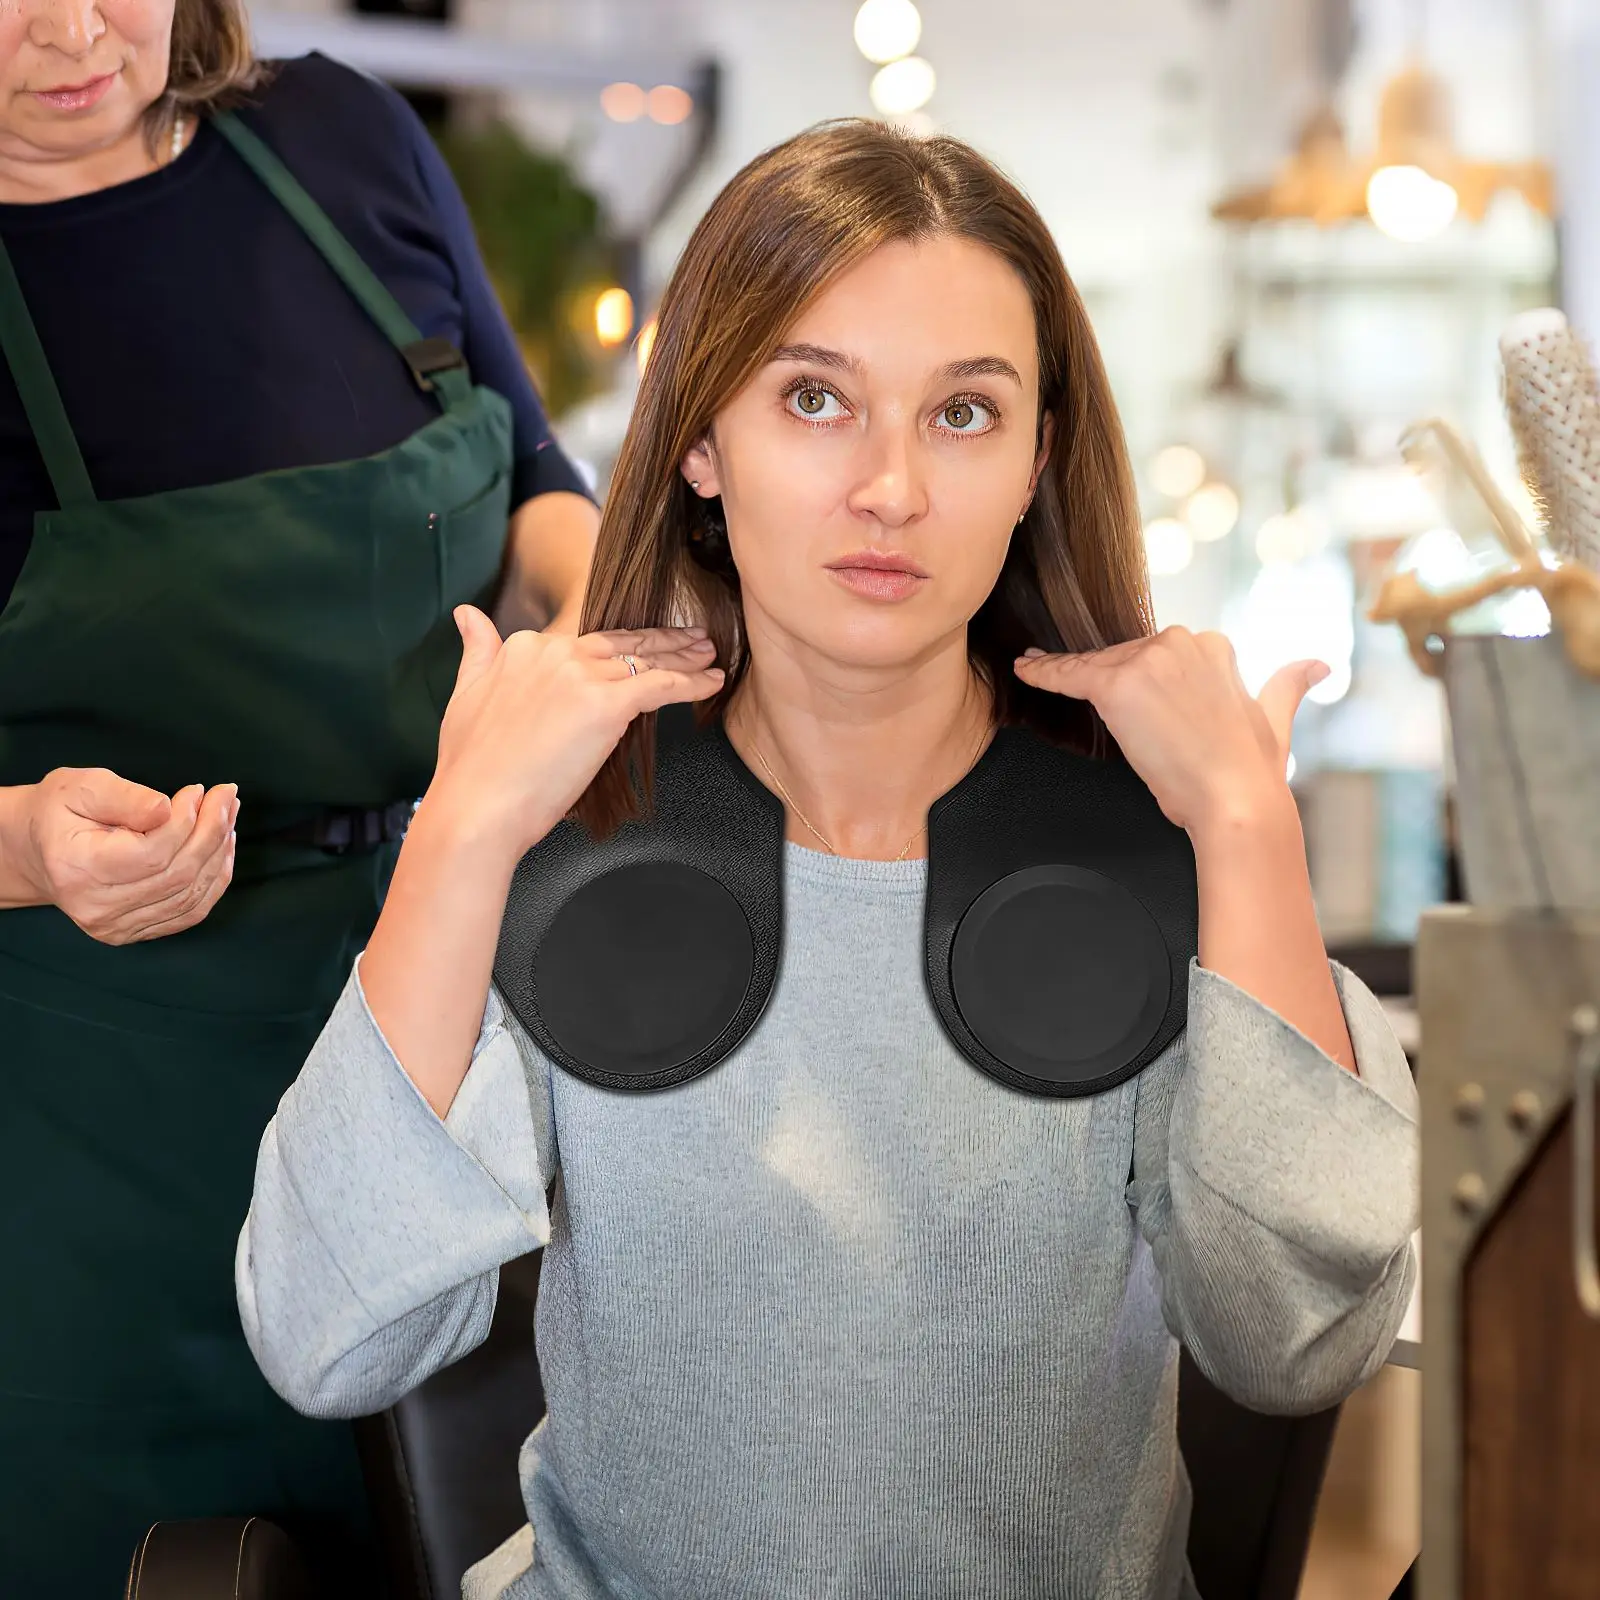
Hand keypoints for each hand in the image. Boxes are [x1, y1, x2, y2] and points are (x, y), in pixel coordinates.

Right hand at [4, 769, 238, 943]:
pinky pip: (190, 912)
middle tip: (226, 797)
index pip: (153, 854)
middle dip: (212, 832)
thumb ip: (125, 797)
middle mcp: (97, 908)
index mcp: (79, 869)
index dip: (187, 821)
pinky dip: (215, 880)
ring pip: (191, 895)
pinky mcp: (133, 933)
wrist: (39, 850)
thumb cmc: (60, 812)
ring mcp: (116, 927)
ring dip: (219, 853)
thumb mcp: (81, 788)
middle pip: (178, 875)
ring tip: (228, 816)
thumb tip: (168, 809)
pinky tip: (222, 849)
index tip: (199, 790)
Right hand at [422, 605, 723, 861]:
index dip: (625, 644)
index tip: (649, 646)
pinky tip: (712, 682)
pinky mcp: (605, 705)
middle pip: (623, 644)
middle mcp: (554, 653)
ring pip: (647, 661)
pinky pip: (661, 687)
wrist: (477, 807)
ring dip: (686, 658)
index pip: (590, 642)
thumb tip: (467, 615)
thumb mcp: (466, 694)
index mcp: (525, 647)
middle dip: (665, 641)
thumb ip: (477, 651)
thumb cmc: (471, 768)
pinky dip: (691, 683)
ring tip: (710, 656)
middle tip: (696, 640)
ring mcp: (581, 676)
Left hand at [1013, 627, 1326, 834]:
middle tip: (1096, 711)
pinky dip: (1044, 670)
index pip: (1159, 654)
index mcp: (1214, 646)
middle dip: (1113, 682)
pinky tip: (1024, 667)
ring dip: (1077, 676)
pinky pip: (1070, 673)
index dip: (1141, 679)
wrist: (1236, 802)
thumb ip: (1287, 684)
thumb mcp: (1273, 718)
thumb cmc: (1251, 772)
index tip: (1126, 694)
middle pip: (1125, 656)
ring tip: (1044, 675)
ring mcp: (1149, 661)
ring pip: (1099, 665)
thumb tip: (1317, 665)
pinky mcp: (1118, 686)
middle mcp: (1181, 642)